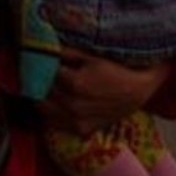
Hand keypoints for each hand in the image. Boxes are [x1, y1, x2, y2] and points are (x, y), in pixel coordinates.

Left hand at [39, 47, 172, 136]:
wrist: (138, 89)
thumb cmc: (116, 69)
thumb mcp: (92, 56)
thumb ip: (67, 52)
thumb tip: (46, 46)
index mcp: (75, 83)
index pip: (44, 72)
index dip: (40, 64)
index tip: (37, 58)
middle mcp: (73, 105)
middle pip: (41, 91)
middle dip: (38, 80)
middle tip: (37, 72)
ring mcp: (77, 120)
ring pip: (43, 109)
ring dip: (40, 97)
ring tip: (43, 87)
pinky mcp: (81, 130)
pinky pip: (54, 124)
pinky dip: (50, 113)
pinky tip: (53, 103)